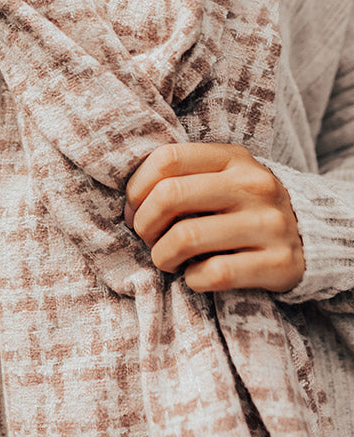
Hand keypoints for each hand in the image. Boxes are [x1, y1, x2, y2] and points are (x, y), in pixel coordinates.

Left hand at [124, 143, 304, 292]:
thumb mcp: (220, 178)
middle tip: (146, 237)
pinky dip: (193, 279)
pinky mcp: (278, 262)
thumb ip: (180, 179)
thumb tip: (129, 207)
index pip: (166, 158)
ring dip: (162, 256)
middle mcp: (252, 185)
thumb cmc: (243, 208)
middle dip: (144, 223)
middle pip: (170, 196)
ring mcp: (268, 223)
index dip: (137, 187)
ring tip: (167, 259)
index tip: (133, 209)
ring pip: (186, 237)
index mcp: (233, 157)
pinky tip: (195, 275)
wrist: (308, 236)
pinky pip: (214, 274)